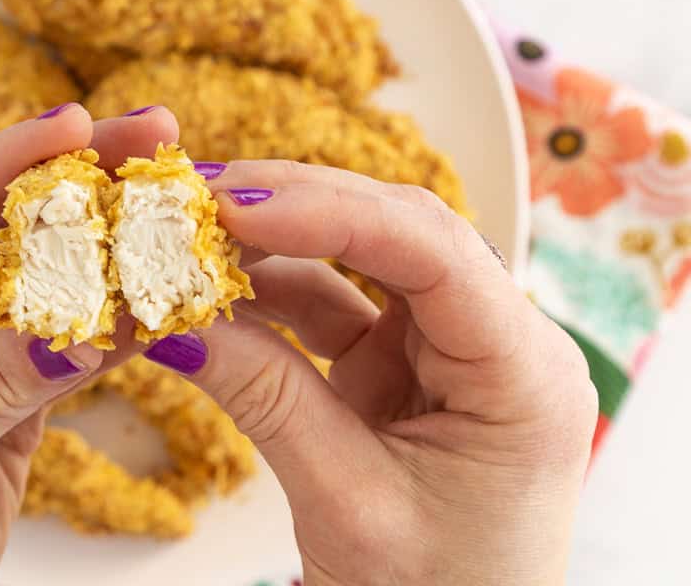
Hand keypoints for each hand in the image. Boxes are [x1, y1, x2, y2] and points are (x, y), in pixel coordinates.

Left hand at [0, 104, 176, 585]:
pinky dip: (113, 327)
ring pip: (41, 284)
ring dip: (107, 252)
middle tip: (154, 139)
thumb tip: (92, 316)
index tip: (76, 121)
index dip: (7, 164)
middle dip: (76, 186)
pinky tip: (161, 298)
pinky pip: (63, 348)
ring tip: (176, 210)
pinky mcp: (0, 399)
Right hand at [143, 161, 596, 585]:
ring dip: (275, 242)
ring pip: (359, 255)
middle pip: (397, 232)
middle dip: (293, 206)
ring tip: (194, 232)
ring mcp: (446, 347)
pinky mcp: (401, 362)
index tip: (235, 202)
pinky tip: (216, 287)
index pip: (434, 251)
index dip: (331, 212)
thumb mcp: (347, 503)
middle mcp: (495, 339)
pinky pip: (332, 304)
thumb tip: (174, 322)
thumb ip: (266, 400)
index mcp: (522, 373)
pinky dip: (271, 293)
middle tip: (198, 193)